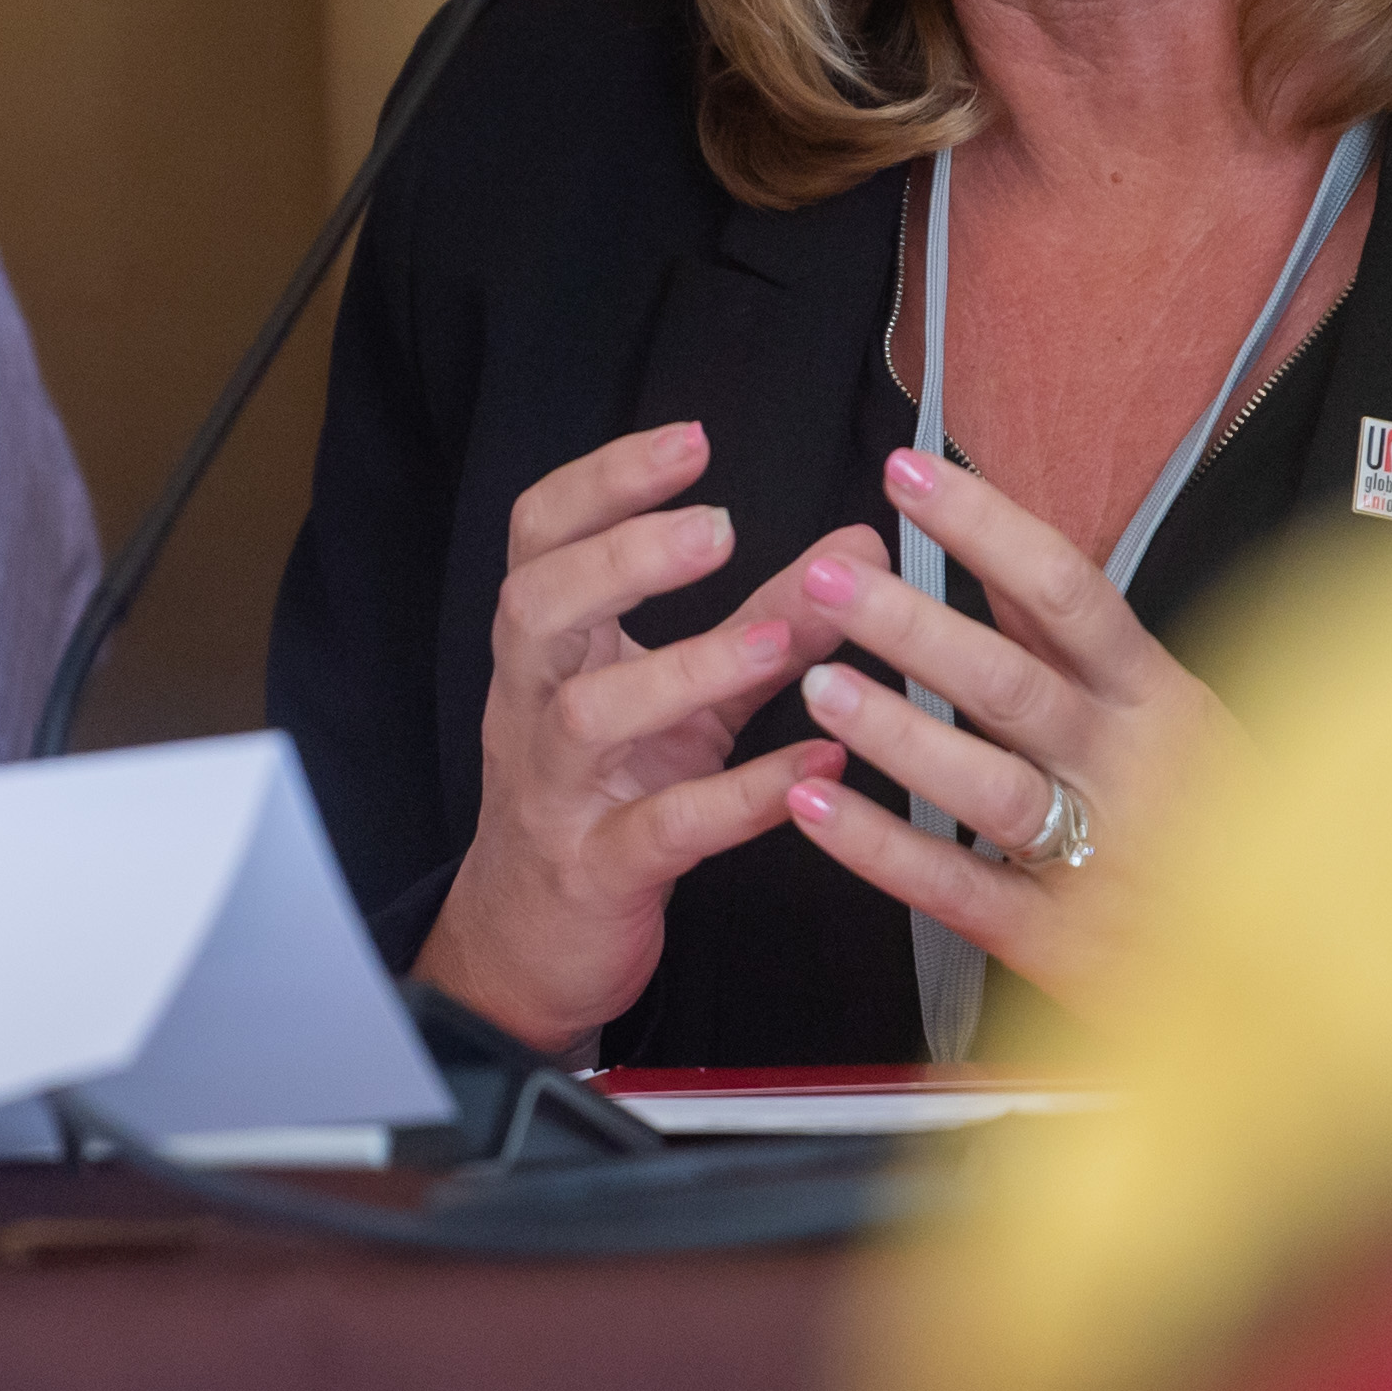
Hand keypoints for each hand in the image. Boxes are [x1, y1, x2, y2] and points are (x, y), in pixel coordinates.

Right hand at [415, 420, 875, 1053]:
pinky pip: (664, 829)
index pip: (541, 538)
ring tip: (778, 642)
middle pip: (536, 608)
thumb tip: (860, 547)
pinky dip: (742, 796)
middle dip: (621, 558)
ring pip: (591, 718)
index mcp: (547, 651)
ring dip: (686, 668)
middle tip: (718, 526)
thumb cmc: (608, 798)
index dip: (605, 483)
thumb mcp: (685, 702)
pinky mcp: (597, 873)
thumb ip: (765, 623)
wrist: (532, 950)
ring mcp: (557, 793)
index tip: (691, 440)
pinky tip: (818, 764)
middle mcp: (533, 710)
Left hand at [776, 446, 1231, 1014]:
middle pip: (1013, 683)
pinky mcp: (1057, 941)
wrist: (1299, 964)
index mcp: (1160, 698)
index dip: (983, 526)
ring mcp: (1095, 858)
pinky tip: (814, 806)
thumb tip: (995, 556)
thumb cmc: (1218, 822)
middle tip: (826, 580)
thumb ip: (1082, 645)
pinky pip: (956, 887)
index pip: (1067, 590)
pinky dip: (881, 847)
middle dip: (914, 625)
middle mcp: (1129, 770)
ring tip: (819, 685)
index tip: (907, 476)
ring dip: (896, 732)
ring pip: (986, 786)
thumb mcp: (1176, 717)